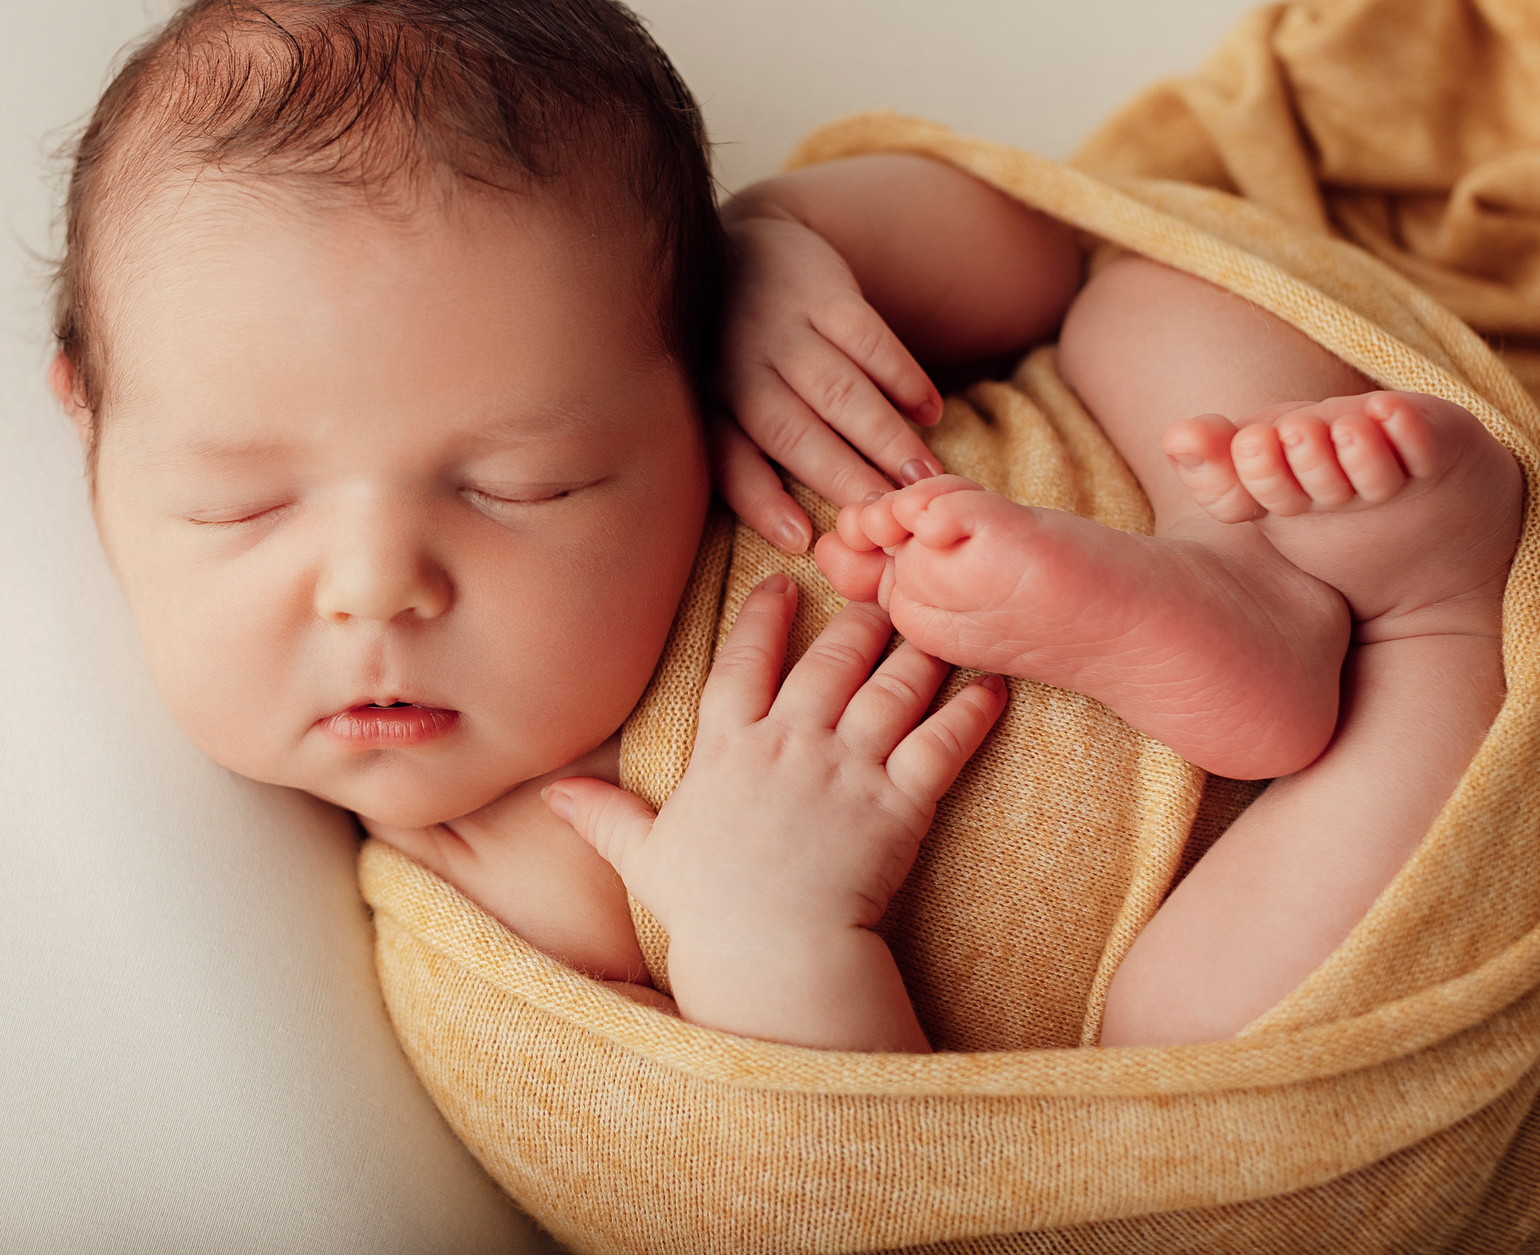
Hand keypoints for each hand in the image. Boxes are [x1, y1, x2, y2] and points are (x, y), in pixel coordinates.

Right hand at [542, 576, 1006, 1049]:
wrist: (771, 956)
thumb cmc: (708, 911)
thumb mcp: (644, 856)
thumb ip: (604, 814)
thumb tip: (550, 793)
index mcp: (727, 748)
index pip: (742, 661)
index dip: (763, 618)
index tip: (782, 584)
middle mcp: (788, 744)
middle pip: (829, 661)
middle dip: (856, 621)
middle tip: (879, 596)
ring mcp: (846, 769)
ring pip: (890, 689)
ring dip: (915, 653)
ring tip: (934, 628)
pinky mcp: (898, 803)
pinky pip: (941, 744)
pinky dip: (969, 713)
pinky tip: (989, 686)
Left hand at [714, 200, 945, 552]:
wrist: (743, 243)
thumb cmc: (738, 353)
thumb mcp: (722, 402)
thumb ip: (746, 460)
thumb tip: (797, 537)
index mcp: (709, 404)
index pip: (730, 459)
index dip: (762, 501)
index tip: (803, 538)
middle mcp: (737, 366)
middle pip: (792, 431)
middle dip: (843, 476)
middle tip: (889, 516)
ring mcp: (781, 327)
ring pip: (836, 389)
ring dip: (882, 435)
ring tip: (923, 476)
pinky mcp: (822, 291)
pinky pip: (868, 338)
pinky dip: (902, 376)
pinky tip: (930, 410)